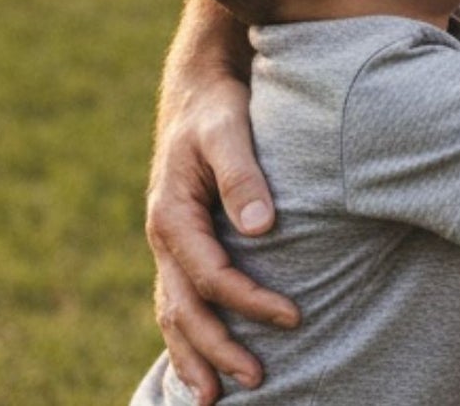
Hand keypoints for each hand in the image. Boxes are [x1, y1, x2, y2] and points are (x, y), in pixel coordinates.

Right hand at [147, 67, 296, 400]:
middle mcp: (165, 237)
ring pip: (174, 313)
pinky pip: (179, 298)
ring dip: (195, 354)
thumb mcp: (230, 129)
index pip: (213, 277)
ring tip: (216, 396)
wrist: (198, 84)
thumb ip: (243, 175)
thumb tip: (263, 228)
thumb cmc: (219, 105)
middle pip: (186, 310)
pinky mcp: (182, 240)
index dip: (251, 302)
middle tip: (256, 381)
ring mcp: (169, 243)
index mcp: (173, 216)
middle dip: (217, 350)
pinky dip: (188, 333)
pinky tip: (203, 358)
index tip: (294, 317)